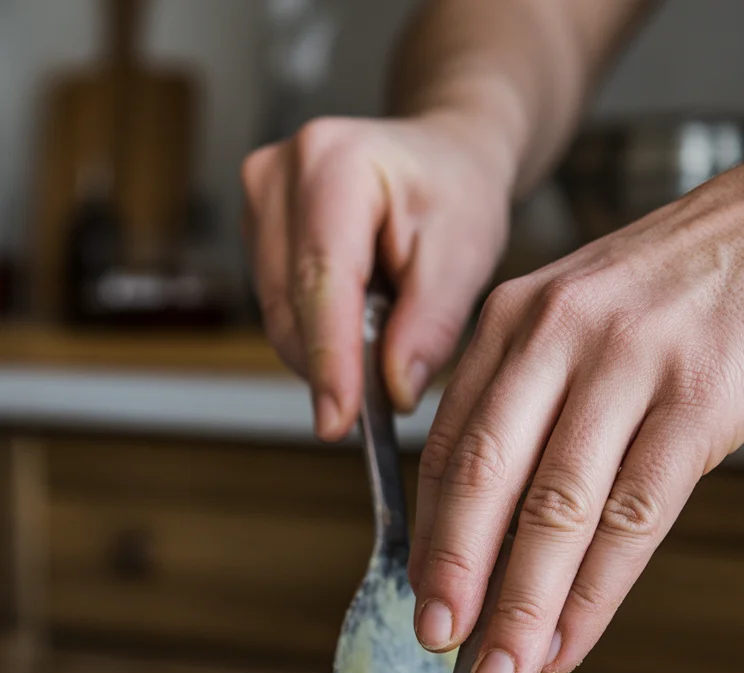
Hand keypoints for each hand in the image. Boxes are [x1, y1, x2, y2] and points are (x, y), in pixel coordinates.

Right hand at [241, 113, 513, 438]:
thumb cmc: (454, 193)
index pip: (321, 282)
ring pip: (279, 317)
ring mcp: (257, 202)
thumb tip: (393, 391)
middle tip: (390, 389)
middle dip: (336, 363)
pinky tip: (361, 315)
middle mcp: (277, 176)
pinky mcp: (255, 231)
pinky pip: (279, 310)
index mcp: (334, 164)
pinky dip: (320, 333)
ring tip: (386, 325)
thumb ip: (430, 328)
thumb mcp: (464, 257)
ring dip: (330, 348)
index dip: (329, 359)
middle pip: (290, 306)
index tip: (338, 420)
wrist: (439, 157)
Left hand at [409, 110, 743, 672]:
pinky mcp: (698, 397)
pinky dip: (597, 592)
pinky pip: (634, 515)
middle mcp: (555, 337)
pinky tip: (574, 637)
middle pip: (484, 481)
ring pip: (556, 512)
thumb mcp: (581, 316)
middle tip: (437, 647)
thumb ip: (530, 399)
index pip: (448, 446)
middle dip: (454, 579)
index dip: (430, 535)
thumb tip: (495, 514)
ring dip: (521, 607)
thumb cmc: (688, 280)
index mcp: (512, 321)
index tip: (421, 598)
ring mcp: (627, 365)